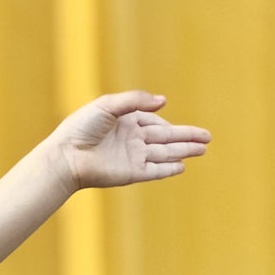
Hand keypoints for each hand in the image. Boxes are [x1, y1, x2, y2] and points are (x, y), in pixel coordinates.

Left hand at [52, 91, 210, 191]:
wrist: (66, 156)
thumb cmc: (81, 128)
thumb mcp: (109, 105)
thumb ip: (136, 101)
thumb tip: (163, 101)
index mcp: (127, 123)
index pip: (155, 124)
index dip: (170, 125)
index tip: (182, 127)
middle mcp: (132, 141)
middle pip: (166, 139)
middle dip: (187, 138)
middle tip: (208, 138)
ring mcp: (132, 158)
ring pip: (165, 154)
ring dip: (184, 151)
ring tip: (203, 149)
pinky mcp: (130, 173)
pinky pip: (154, 171)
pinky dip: (168, 169)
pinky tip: (182, 166)